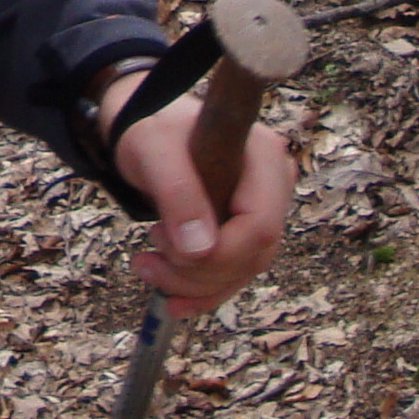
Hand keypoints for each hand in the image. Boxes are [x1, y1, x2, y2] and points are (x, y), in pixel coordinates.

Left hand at [94, 69, 293, 321]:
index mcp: (263, 156)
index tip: (164, 244)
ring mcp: (263, 209)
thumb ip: (177, 192)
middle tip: (146, 259)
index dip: (219, 253)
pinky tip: (170, 295)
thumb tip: (200, 251)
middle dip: (198, 272)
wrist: (145, 124)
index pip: (260, 225)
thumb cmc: (151, 126)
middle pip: (253, 254)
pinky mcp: (246, 228)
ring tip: (146, 267)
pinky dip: (201, 290)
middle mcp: (274, 184)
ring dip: (193, 284)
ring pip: (242, 270)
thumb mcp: (153, 149)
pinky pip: (234, 272)